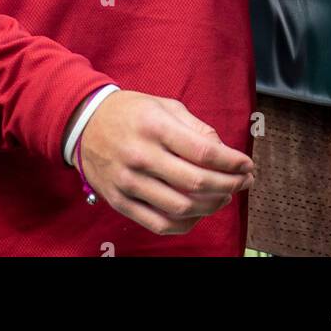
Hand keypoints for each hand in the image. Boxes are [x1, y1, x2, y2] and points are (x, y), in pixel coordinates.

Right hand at [75, 91, 253, 235]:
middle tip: (242, 182)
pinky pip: (160, 224)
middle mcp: (140, 154)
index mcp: (154, 125)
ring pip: (181, 207)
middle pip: (196, 182)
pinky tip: (198, 213)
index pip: (203, 152)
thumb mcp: (163, 105)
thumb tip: (223, 151)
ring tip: (223, 196)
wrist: (84, 124)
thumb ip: (195, 127)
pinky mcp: (120, 201)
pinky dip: (186, 224)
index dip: (232, 162)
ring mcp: (128, 181)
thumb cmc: (130, 113)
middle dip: (229, 185)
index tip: (246, 164)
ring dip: (211, 206)